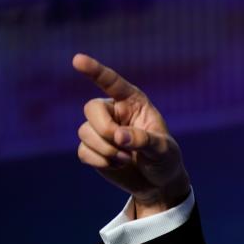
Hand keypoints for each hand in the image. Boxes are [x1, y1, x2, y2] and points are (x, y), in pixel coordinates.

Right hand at [72, 53, 189, 216]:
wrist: (158, 183)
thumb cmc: (165, 159)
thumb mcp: (163, 150)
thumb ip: (144, 140)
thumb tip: (118, 136)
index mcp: (133, 102)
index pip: (111, 82)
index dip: (95, 70)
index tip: (78, 60)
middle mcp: (114, 112)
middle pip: (91, 109)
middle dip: (104, 130)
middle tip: (122, 145)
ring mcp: (100, 130)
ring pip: (85, 132)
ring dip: (105, 150)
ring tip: (127, 159)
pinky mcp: (92, 149)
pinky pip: (83, 151)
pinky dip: (99, 161)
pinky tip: (117, 165)